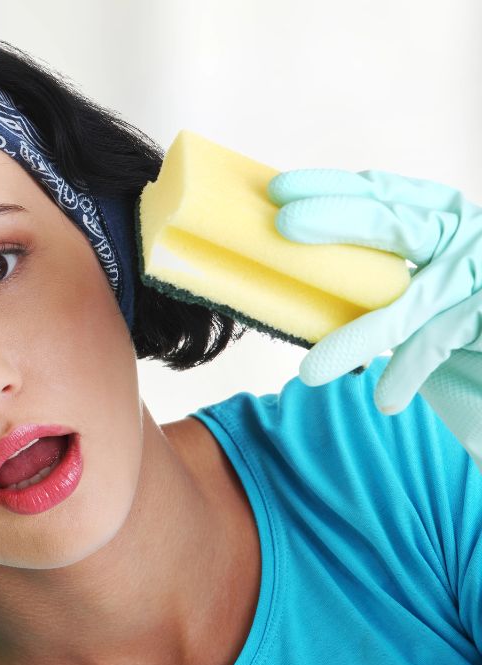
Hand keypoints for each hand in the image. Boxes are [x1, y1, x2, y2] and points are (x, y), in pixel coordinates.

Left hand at [266, 168, 481, 415]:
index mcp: (439, 214)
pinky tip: (386, 400)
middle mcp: (463, 233)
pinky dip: (409, 372)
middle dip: (338, 219)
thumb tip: (282, 256)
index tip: (278, 189)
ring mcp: (478, 271)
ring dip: (358, 337)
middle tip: (284, 224)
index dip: (331, 187)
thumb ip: (367, 262)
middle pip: (395, 224)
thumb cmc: (447, 319)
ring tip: (311, 371)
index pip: (381, 193)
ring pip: (409, 300)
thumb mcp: (404, 281)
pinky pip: (440, 342)